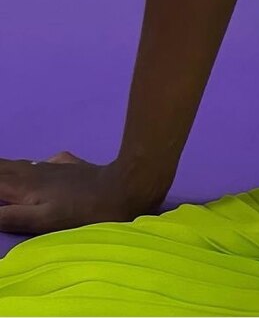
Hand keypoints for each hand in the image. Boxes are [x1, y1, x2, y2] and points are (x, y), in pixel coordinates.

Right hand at [0, 151, 163, 234]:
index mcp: (26, 185)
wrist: (122, 189)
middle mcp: (36, 171)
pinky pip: (43, 162)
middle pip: (6, 167)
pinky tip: (35, 167)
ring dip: (8, 168)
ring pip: (22, 164)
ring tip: (3, 171)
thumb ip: (12, 216)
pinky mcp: (70, 166)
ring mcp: (54, 167)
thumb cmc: (82, 211)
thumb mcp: (43, 220)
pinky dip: (30, 166)